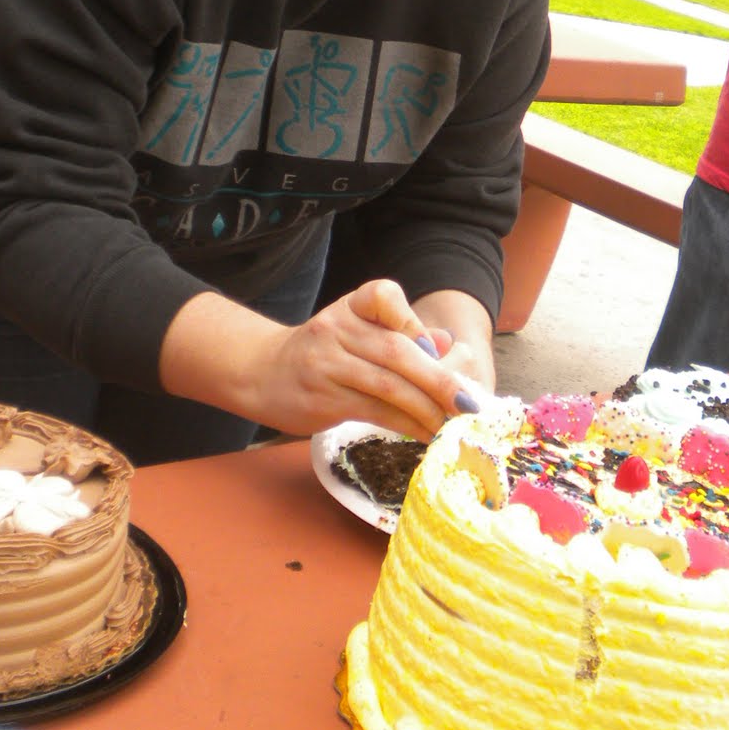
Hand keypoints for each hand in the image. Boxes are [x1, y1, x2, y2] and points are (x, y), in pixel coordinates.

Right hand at [159, 280, 478, 442]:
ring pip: (388, 386)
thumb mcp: (355, 330)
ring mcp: (327, 364)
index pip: (383, 295)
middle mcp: (336, 329)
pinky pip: (374, 412)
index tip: (433, 346)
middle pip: (397, 352)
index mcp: (349, 306)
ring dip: (427, 409)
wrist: (260, 373)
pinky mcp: (323, 399)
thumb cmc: (320, 352)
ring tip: (452, 424)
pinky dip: (405, 424)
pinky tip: (425, 433)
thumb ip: (398, 333)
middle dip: (439, 379)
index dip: (411, 318)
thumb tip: (444, 345)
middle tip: (468, 402)